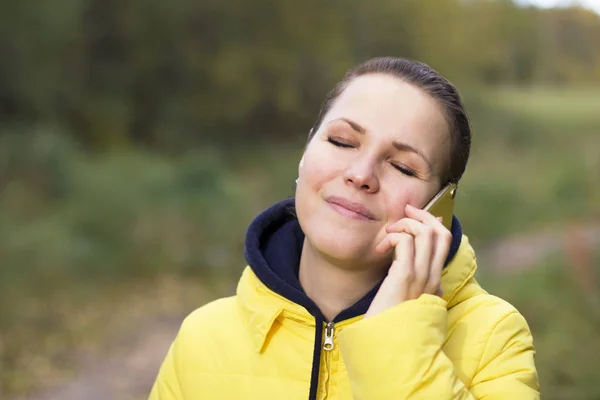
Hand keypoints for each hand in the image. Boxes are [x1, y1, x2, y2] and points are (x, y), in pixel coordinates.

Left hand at [364, 204, 451, 318]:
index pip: (444, 242)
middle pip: (440, 233)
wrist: (385, 345)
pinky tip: (382, 247)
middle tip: (404, 212)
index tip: (413, 216)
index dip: (432, 223)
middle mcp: (432, 278)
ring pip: (426, 234)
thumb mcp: (405, 302)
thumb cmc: (389, 323)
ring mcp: (420, 278)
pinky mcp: (404, 278)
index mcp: (434, 282)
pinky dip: (395, 236)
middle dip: (423, 215)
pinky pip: (405, 242)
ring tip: (389, 233)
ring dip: (406, 224)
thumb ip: (411, 286)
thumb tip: (407, 267)